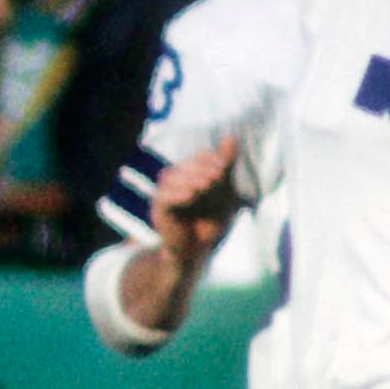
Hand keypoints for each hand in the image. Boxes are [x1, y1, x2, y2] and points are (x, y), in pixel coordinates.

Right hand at [149, 135, 244, 273]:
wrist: (199, 251)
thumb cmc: (212, 221)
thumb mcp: (225, 193)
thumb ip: (225, 167)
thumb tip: (231, 137)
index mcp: (191, 174)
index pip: (197, 158)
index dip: (209, 159)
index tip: (223, 167)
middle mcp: (175, 181)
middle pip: (185, 165)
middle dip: (201, 169)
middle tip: (217, 176)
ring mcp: (165, 194)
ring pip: (172, 177)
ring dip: (190, 178)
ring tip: (206, 185)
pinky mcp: (158, 209)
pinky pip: (163, 197)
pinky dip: (177, 194)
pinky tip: (191, 195)